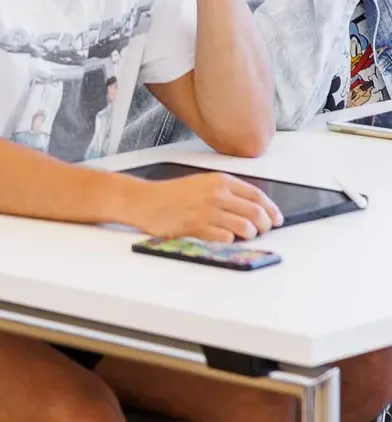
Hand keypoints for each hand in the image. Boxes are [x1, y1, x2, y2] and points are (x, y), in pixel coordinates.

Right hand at [125, 171, 282, 241]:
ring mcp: (208, 211)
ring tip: (242, 235)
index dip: (272, 209)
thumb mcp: (202, 184)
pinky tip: (222, 237)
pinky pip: (227, 238)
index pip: (257, 195)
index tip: (277, 219)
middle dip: (265, 225)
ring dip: (249, 234)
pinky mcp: (198, 227)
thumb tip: (255, 209)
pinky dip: (229, 240)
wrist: (145, 201)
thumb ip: (227, 193)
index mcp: (220, 181)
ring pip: (246, 227)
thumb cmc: (172, 194)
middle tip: (262, 230)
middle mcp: (216, 194)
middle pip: (256, 213)